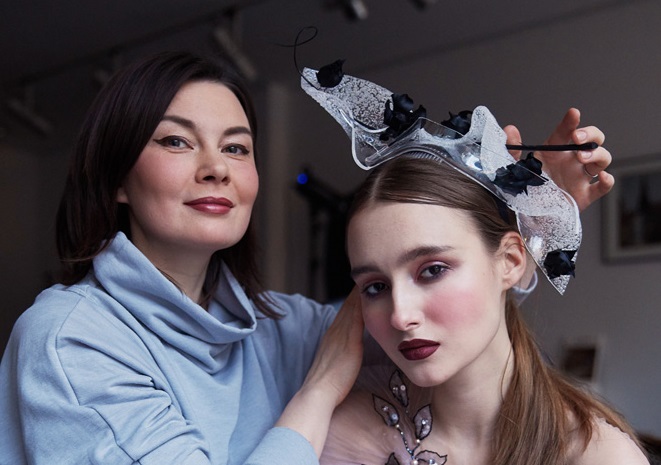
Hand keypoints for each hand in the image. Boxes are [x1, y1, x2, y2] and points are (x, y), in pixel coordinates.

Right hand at [302, 287, 363, 404]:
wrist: (319, 392)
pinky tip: (368, 295)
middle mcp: (335, 331)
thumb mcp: (334, 362)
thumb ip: (341, 352)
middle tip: (365, 274)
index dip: (352, 299)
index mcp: (331, 335)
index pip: (344, 311)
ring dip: (359, 293)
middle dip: (356, 291)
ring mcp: (341, 335)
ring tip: (368, 278)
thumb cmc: (328, 383)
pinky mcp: (350, 341)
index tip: (360, 286)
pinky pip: (357, 318)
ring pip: (352, 308)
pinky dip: (361, 305)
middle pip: (347, 305)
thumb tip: (349, 350)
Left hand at [503, 108, 613, 210]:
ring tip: (582, 158)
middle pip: (593, 140)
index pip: (566, 132)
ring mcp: (580, 177)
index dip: (571, 122)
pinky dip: (608, 181)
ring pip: (602, 159)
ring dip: (597, 155)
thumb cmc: (525, 188)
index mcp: (555, 151)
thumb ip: (512, 150)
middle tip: (578, 139)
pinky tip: (603, 177)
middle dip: (590, 135)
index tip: (573, 114)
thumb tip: (510, 129)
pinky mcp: (585, 195)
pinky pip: (603, 187)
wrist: (527, 214)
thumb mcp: (514, 168)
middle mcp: (571, 161)